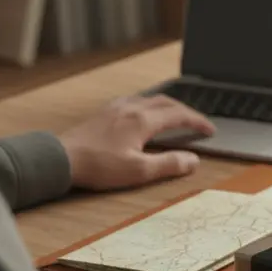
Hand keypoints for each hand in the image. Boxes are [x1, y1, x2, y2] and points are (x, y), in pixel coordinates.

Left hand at [58, 94, 215, 190]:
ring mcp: (116, 109)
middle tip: (197, 122)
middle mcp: (132, 109)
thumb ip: (169, 164)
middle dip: (186, 111)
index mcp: (143, 121)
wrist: (61, 158)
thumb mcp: (139, 171)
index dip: (198, 122)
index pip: (180, 115)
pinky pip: (133, 101)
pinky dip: (148, 105)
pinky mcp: (104, 113)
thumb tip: (193, 160)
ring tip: (175, 115)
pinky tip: (143, 114)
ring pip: (149, 99)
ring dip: (167, 106)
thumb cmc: (99, 166)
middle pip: (166, 102)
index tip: (210, 130)